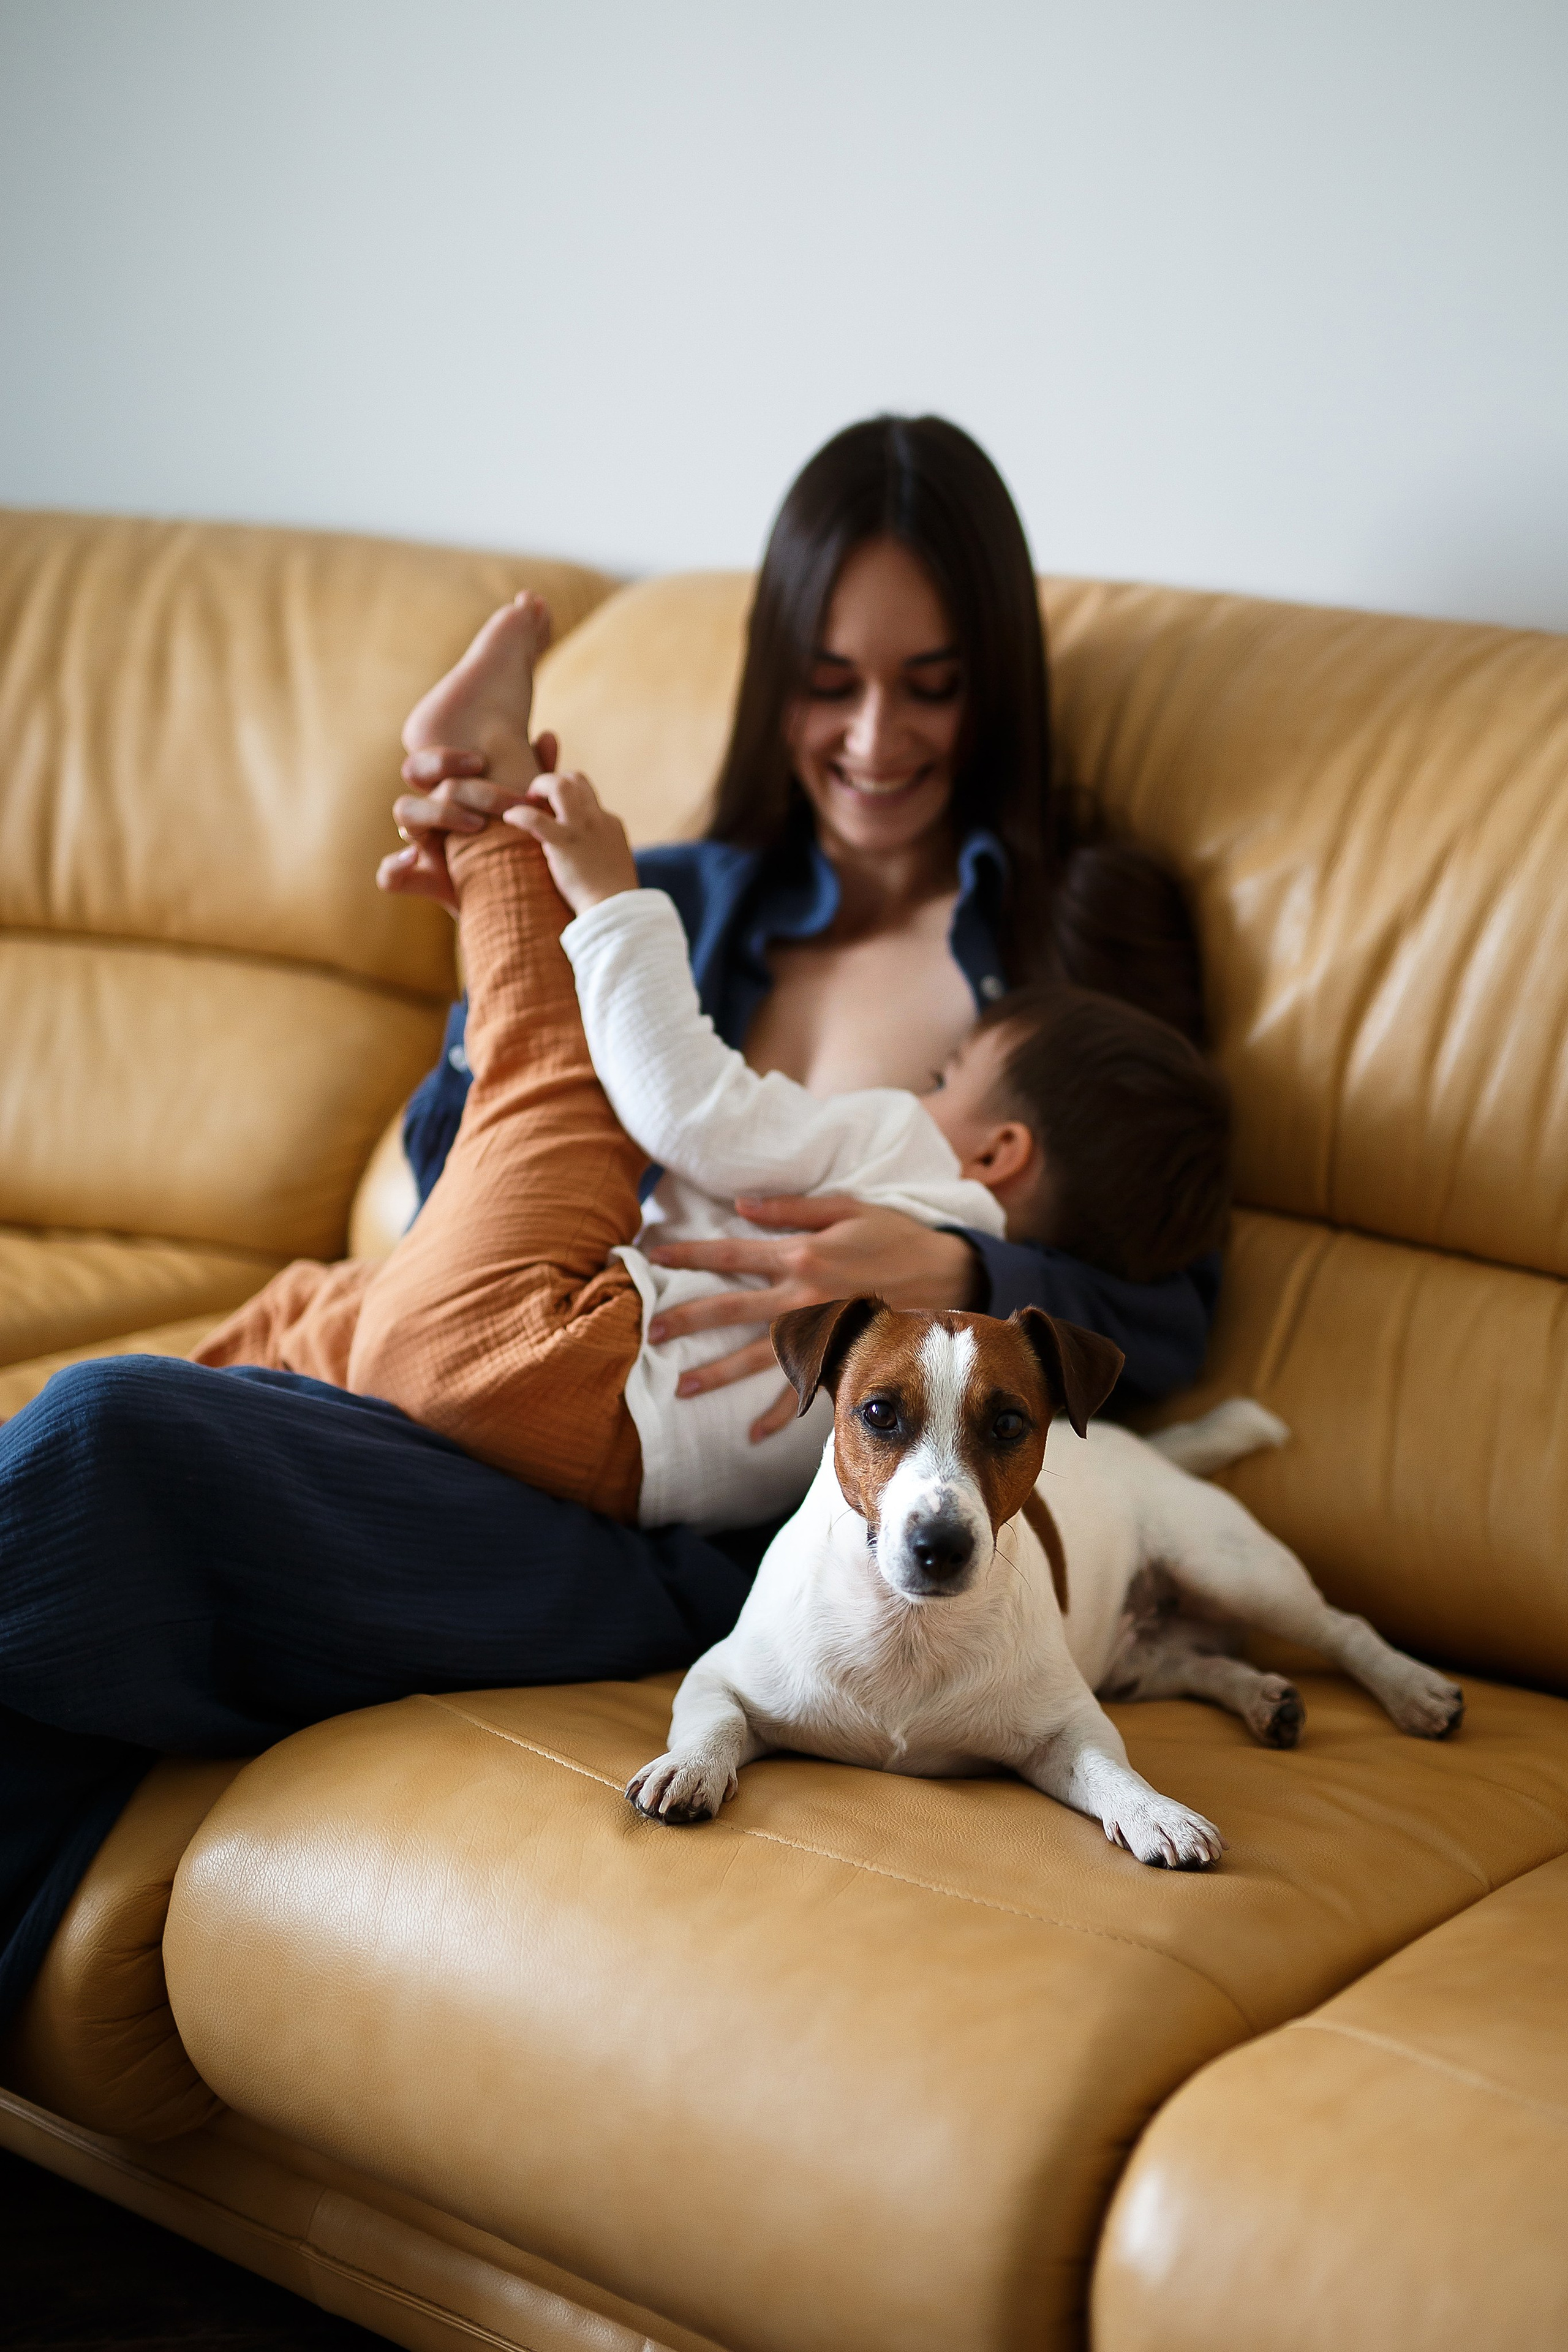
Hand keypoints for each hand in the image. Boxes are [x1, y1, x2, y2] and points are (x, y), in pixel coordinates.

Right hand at [375, 735, 559, 909]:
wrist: (522, 904)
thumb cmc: (524, 851)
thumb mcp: (534, 812)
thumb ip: (538, 776)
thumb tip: (548, 737)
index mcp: (451, 794)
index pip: (430, 762)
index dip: (445, 757)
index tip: (480, 761)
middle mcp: (432, 815)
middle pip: (420, 778)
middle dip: (457, 780)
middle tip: (497, 795)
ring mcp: (422, 846)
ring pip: (405, 812)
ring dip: (437, 812)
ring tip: (477, 826)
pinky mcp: (421, 882)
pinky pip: (389, 874)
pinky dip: (395, 865)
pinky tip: (416, 859)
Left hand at [503, 772, 638, 913]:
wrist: (615, 909)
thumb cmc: (610, 894)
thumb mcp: (610, 861)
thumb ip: (596, 847)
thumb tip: (580, 849)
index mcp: (609, 823)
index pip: (586, 795)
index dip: (567, 797)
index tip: (552, 809)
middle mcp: (597, 819)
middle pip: (576, 779)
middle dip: (553, 781)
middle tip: (536, 798)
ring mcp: (582, 828)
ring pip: (560, 786)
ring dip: (540, 786)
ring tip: (526, 800)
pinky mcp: (565, 843)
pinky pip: (536, 819)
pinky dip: (520, 814)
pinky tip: (509, 818)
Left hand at [644, 1196, 980, 1441]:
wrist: (950, 1273)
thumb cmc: (896, 1235)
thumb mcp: (847, 1209)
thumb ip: (791, 1209)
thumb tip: (741, 1204)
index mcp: (801, 1254)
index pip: (732, 1253)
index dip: (691, 1253)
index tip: (654, 1256)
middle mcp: (804, 1296)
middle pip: (734, 1309)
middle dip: (690, 1319)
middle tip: (652, 1332)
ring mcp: (821, 1332)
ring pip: (758, 1357)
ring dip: (718, 1373)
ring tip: (682, 1388)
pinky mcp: (842, 1357)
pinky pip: (805, 1392)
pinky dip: (778, 1416)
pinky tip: (752, 1434)